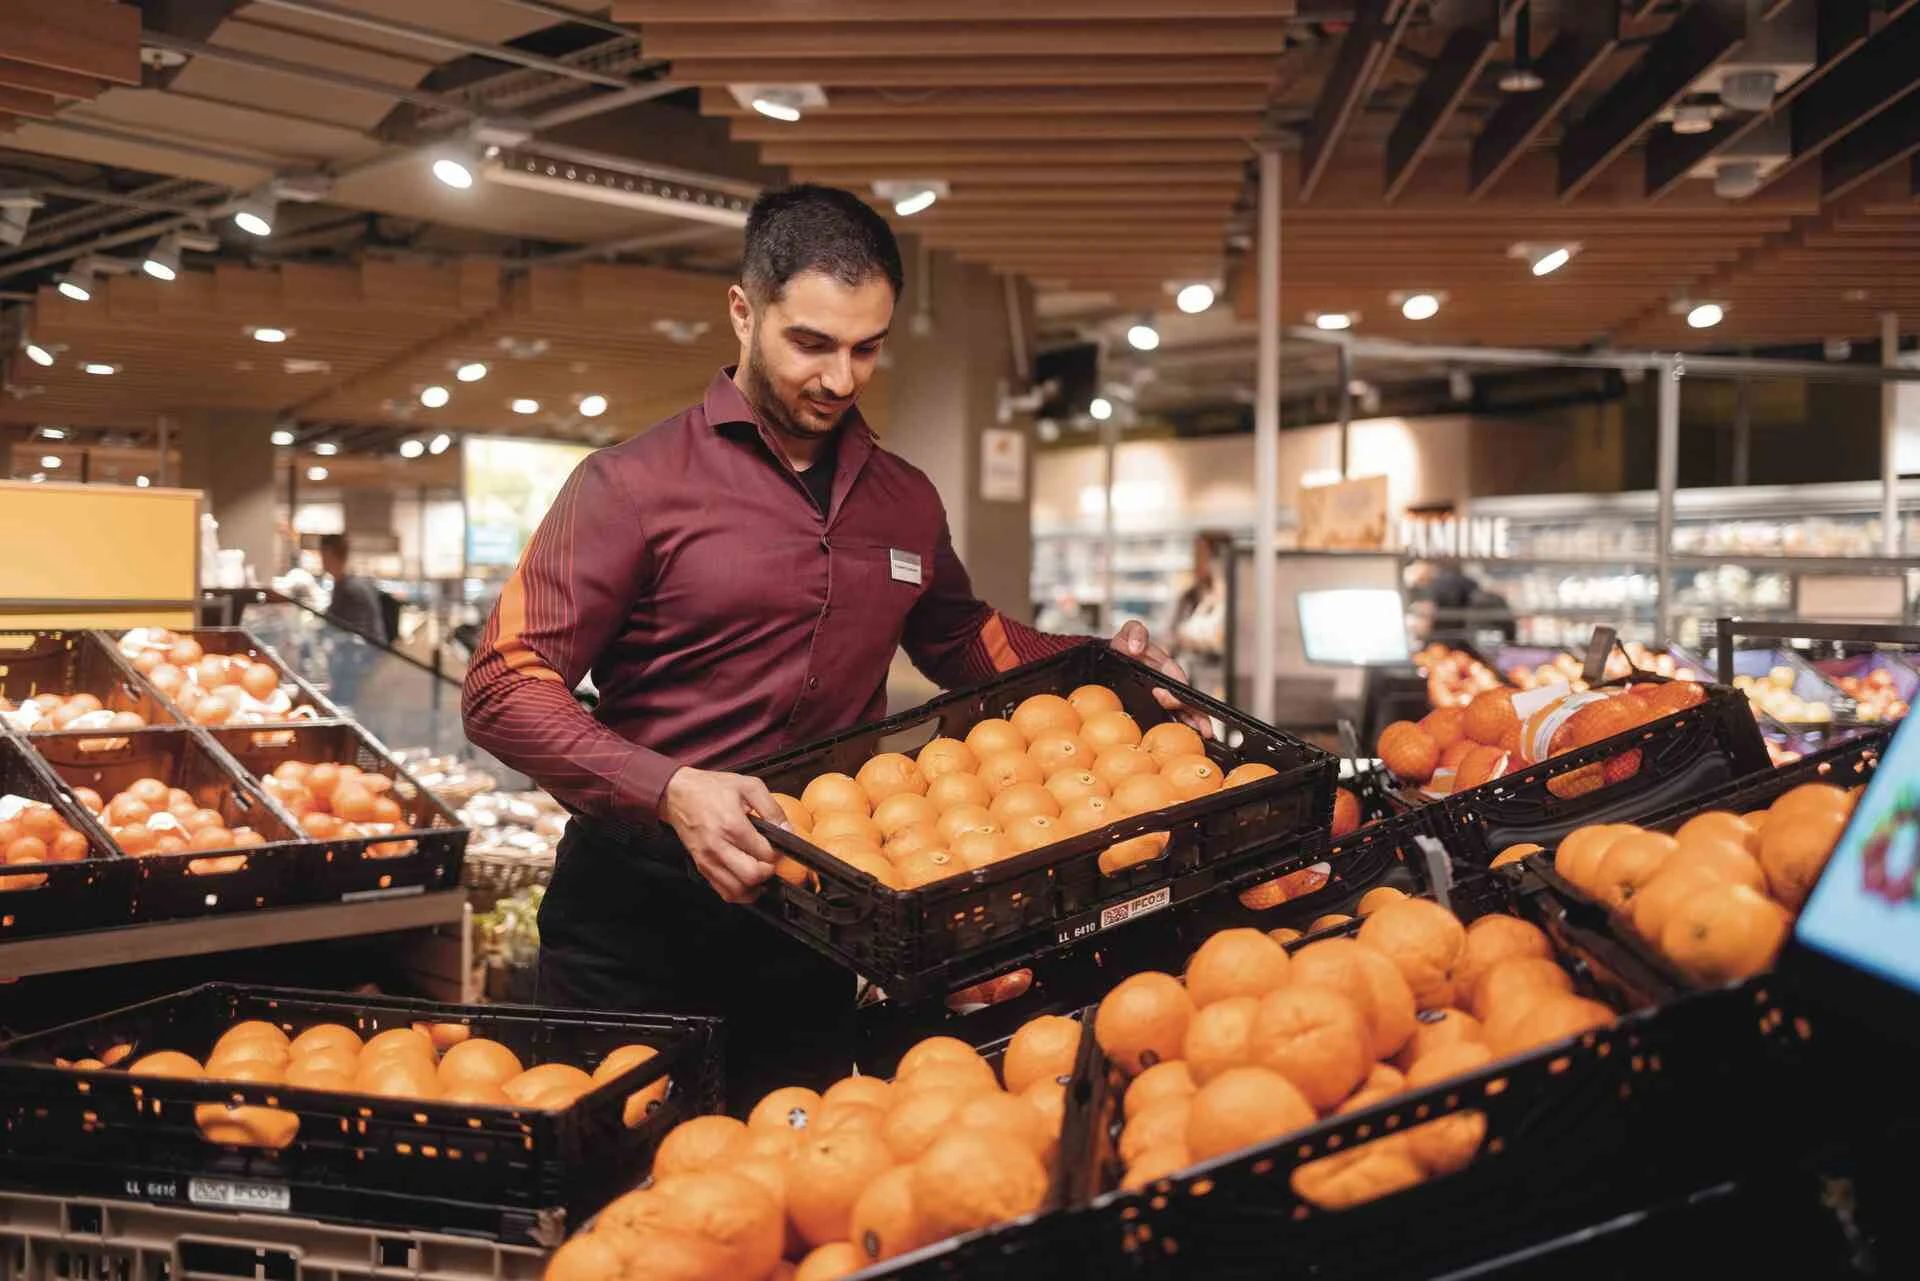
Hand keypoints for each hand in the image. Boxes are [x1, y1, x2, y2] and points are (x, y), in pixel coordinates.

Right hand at [660, 767, 785, 903]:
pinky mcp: (701, 866)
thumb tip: (788, 830)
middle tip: (770, 860)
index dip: (777, 853)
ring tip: (760, 872)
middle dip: (768, 871)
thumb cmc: (711, 788)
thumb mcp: (748, 786)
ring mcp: (708, 860)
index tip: (777, 846)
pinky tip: (746, 880)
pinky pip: (723, 891)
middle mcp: (719, 847)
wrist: (677, 794)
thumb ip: (772, 808)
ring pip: (737, 890)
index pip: (765, 854)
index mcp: (732, 826)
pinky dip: (739, 892)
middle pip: (752, 876)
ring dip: (754, 886)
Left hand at [1110, 620, 1212, 737]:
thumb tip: (1136, 648)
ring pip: (1186, 712)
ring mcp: (1167, 697)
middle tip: (1204, 730)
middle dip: (1198, 715)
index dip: (1176, 692)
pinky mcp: (1159, 708)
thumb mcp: (1128, 633)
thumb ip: (1135, 633)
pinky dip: (1183, 730)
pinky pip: (1172, 719)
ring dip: (1197, 725)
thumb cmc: (1126, 646)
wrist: (1117, 658)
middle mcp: (1171, 684)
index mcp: (1167, 667)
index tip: (1164, 697)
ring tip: (1206, 738)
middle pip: (1189, 701)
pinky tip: (1191, 742)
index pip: (1177, 681)